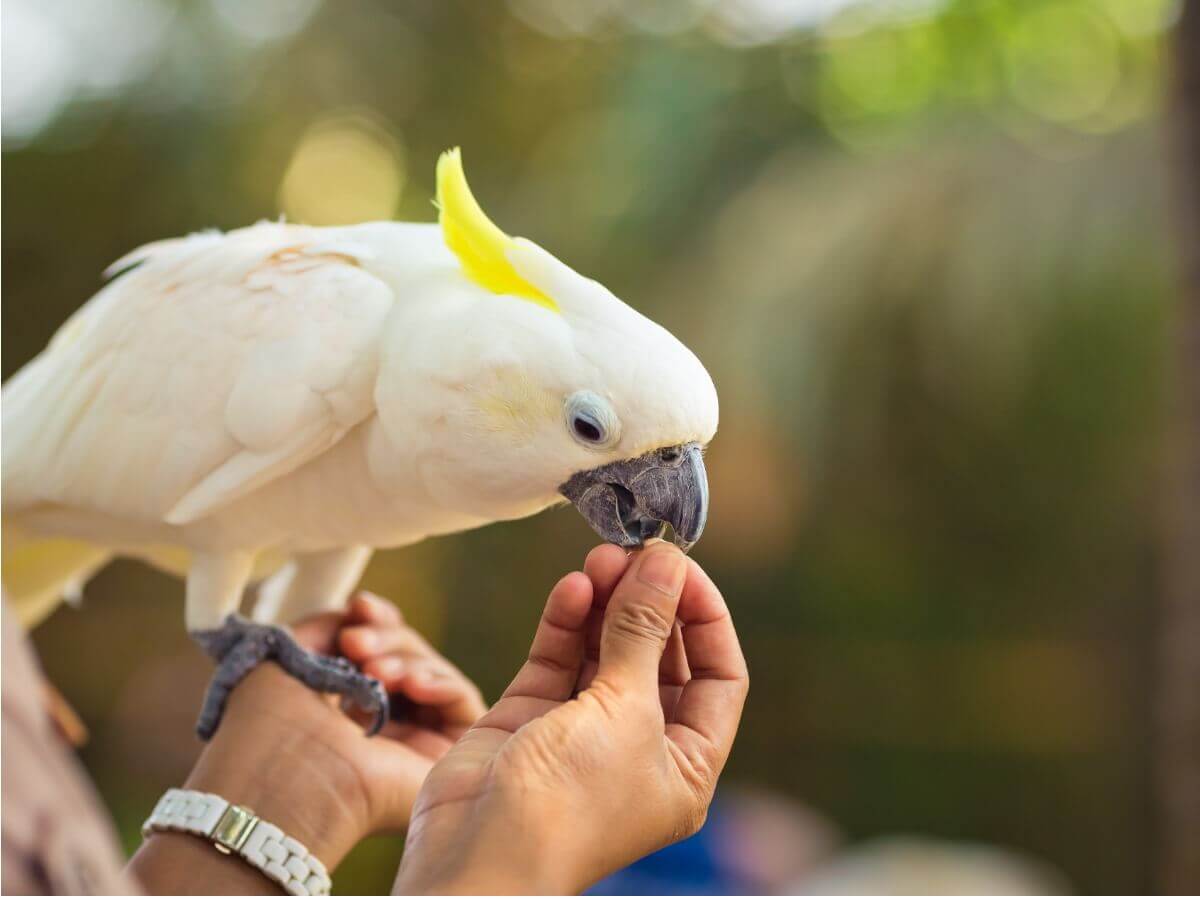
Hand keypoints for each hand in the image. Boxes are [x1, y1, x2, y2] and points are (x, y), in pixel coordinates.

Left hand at [130, 593, 485, 891]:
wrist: (284, 784)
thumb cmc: (271, 728)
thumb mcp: (291, 657)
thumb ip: (328, 625)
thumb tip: (358, 612)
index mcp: (348, 707)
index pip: (382, 650)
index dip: (377, 622)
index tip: (358, 606)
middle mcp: (384, 725)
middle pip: (410, 656)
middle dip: (386, 638)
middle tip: (353, 643)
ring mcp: (416, 742)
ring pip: (434, 673)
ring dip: (405, 660)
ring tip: (371, 672)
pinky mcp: (445, 758)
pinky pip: (464, 702)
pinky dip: (440, 683)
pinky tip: (410, 687)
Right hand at [394, 542, 748, 894]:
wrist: (478, 853)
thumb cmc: (570, 801)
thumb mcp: (624, 708)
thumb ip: (643, 629)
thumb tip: (666, 562)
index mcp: (686, 763)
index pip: (718, 674)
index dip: (704, 615)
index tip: (680, 565)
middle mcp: (639, 747)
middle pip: (658, 656)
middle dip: (648, 601)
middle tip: (632, 551)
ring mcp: (582, 732)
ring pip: (604, 651)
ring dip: (606, 603)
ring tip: (599, 558)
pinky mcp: (531, 719)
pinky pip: (558, 660)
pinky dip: (566, 622)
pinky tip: (573, 587)